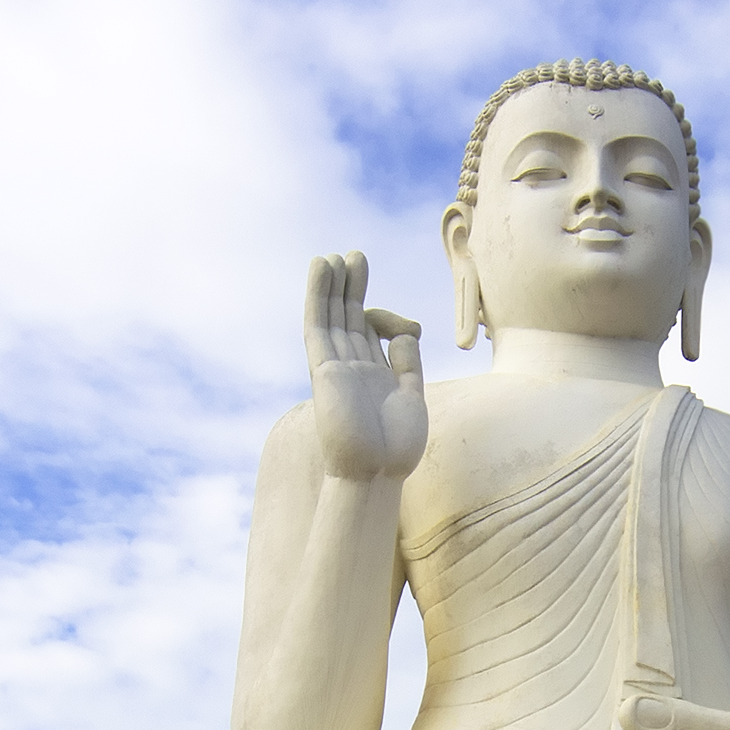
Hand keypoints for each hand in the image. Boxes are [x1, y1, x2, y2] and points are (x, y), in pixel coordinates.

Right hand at [303, 250, 426, 480]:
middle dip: (353, 288)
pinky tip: (320, 268)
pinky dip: (317, 295)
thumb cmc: (397, 449)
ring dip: (331, 285)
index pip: (373, 334)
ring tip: (333, 256)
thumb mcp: (412, 398)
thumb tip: (404, 335)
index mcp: (373, 377)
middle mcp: (352, 369)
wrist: (375, 473)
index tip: (404, 323)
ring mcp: (336, 366)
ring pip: (331, 316)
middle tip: (356, 256)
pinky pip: (318, 324)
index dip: (385, 317)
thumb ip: (407, 365)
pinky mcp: (323, 367)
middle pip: (349, 318)